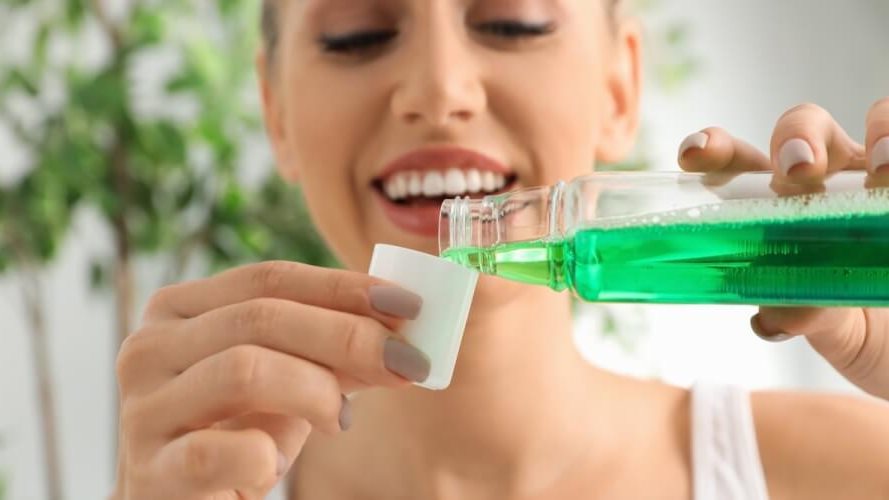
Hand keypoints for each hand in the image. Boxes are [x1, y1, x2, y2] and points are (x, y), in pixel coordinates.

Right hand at [110, 261, 427, 499]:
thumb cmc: (235, 434)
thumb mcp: (285, 379)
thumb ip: (330, 348)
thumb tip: (403, 325)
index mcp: (178, 309)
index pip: (269, 278)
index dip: (343, 287)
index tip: (409, 306)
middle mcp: (148, 347)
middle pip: (261, 317)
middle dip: (347, 336)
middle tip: (407, 362)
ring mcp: (142, 408)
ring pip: (245, 370)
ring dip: (315, 391)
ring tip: (340, 420)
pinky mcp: (150, 471)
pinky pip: (219, 450)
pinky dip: (264, 454)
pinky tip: (274, 463)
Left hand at [677, 98, 888, 399]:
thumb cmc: (856, 322)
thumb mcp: (827, 327)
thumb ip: (800, 314)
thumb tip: (773, 319)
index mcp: (778, 203)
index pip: (738, 163)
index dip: (713, 150)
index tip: (693, 157)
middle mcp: (827, 178)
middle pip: (802, 127)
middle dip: (797, 137)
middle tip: (799, 171)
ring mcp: (878, 176)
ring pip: (876, 120)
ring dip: (879, 134)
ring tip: (883, 171)